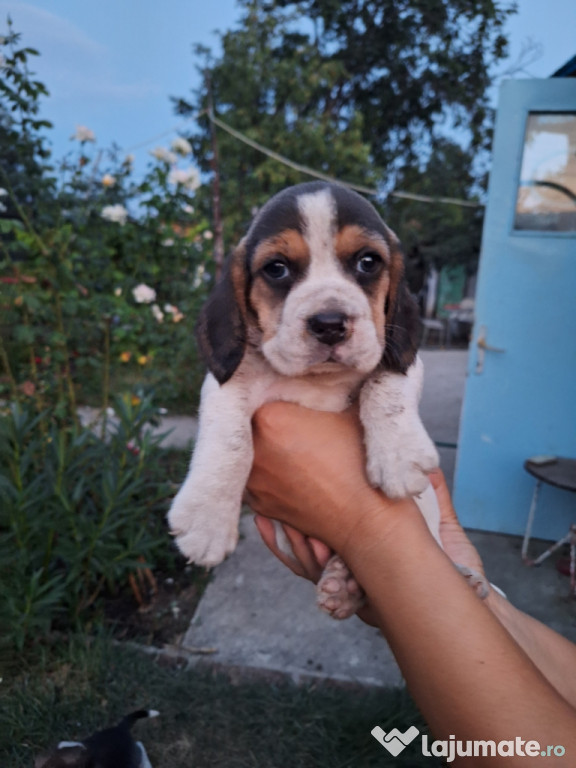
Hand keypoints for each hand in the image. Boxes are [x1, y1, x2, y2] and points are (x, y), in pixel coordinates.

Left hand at [247, 402, 412, 552]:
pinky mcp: (257, 502)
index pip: (260, 395)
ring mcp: (252, 479)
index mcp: (270, 418)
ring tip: (289, 449)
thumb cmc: (358, 462)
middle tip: (289, 424)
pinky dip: (265, 472)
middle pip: (250, 424)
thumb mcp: (348, 412)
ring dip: (263, 448)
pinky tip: (287, 470)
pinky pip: (252, 477)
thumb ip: (329, 392)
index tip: (288, 401)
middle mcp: (253, 448)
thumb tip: (328, 377)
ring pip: (249, 452)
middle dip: (266, 423)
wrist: (363, 516)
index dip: (276, 397)